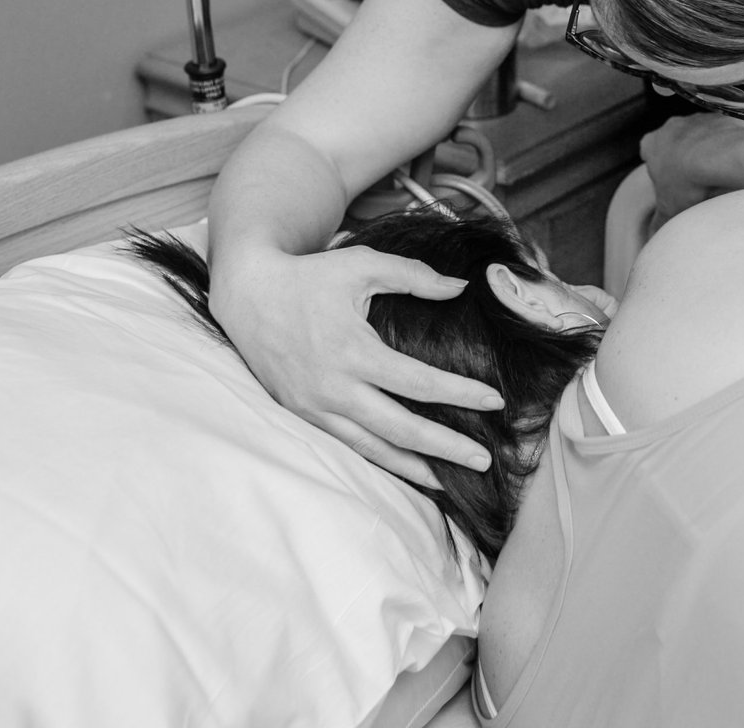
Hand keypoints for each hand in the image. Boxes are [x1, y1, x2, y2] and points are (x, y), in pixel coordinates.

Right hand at [211, 242, 502, 487]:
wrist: (247, 295)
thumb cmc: (310, 277)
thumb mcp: (363, 264)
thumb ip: (414, 276)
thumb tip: (461, 288)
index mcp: (353, 350)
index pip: (419, 383)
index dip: (461, 394)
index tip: (495, 401)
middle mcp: (334, 388)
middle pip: (401, 429)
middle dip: (446, 448)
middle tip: (484, 459)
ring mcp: (315, 407)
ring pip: (373, 448)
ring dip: (414, 467)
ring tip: (450, 480)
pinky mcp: (303, 415)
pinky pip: (348, 446)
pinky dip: (380, 460)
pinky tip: (405, 467)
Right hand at [639, 113, 743, 220]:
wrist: (721, 158)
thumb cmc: (690, 180)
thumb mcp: (669, 209)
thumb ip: (659, 221)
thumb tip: (653, 236)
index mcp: (652, 144)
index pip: (649, 153)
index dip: (660, 168)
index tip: (671, 182)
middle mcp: (672, 126)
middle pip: (675, 141)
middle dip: (684, 157)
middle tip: (695, 180)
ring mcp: (698, 119)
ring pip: (701, 135)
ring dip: (707, 150)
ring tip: (717, 174)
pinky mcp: (722, 117)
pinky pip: (725, 131)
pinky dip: (729, 144)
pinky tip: (733, 162)